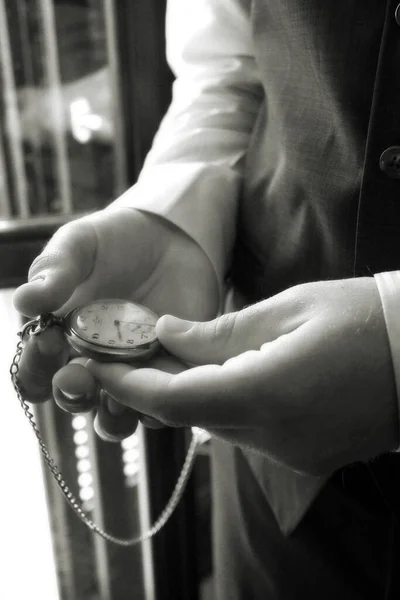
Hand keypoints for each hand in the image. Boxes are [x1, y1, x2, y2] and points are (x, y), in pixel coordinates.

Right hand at [13, 207, 218, 439]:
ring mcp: (133, 371)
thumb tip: (25, 300)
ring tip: (119, 398)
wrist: (170, 238)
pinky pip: (165, 402)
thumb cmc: (115, 241)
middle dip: (71, 394)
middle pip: (74, 399)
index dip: (34, 369)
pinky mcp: (171, 372)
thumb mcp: (80, 245)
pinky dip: (163, 403)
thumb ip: (55, 270)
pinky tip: (165, 388)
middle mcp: (92, 363)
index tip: (47, 343)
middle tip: (76, 377)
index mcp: (60, 339)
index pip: (35, 373)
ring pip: (117, 415)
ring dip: (114, 415)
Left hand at [83, 278, 397, 473]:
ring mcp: (290, 453)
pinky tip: (223, 374)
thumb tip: (166, 336)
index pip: (176, 399)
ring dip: (189, 394)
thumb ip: (220, 331)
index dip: (130, 385)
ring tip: (174, 356)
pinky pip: (245, 431)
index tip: (100, 367)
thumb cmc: (364, 318)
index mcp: (270, 392)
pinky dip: (223, 404)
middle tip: (130, 353)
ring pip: (216, 424)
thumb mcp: (290, 308)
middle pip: (191, 415)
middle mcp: (275, 435)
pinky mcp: (302, 455)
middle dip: (154, 386)